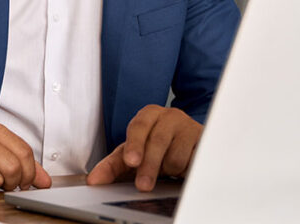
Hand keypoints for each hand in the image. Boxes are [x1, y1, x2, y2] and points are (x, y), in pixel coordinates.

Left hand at [86, 105, 202, 191]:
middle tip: (143, 185)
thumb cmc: (155, 146)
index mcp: (148, 115)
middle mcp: (169, 116)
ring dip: (169, 170)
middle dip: (149, 166)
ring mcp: (189, 127)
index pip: (139, 127)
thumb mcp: (132, 154)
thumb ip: (111, 166)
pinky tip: (182, 170)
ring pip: (176, 155)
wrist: (187, 143)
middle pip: (158, 141)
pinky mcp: (205, 142)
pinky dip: (185, 171)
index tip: (131, 162)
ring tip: (167, 169)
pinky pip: (194, 162)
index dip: (135, 145)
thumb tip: (94, 180)